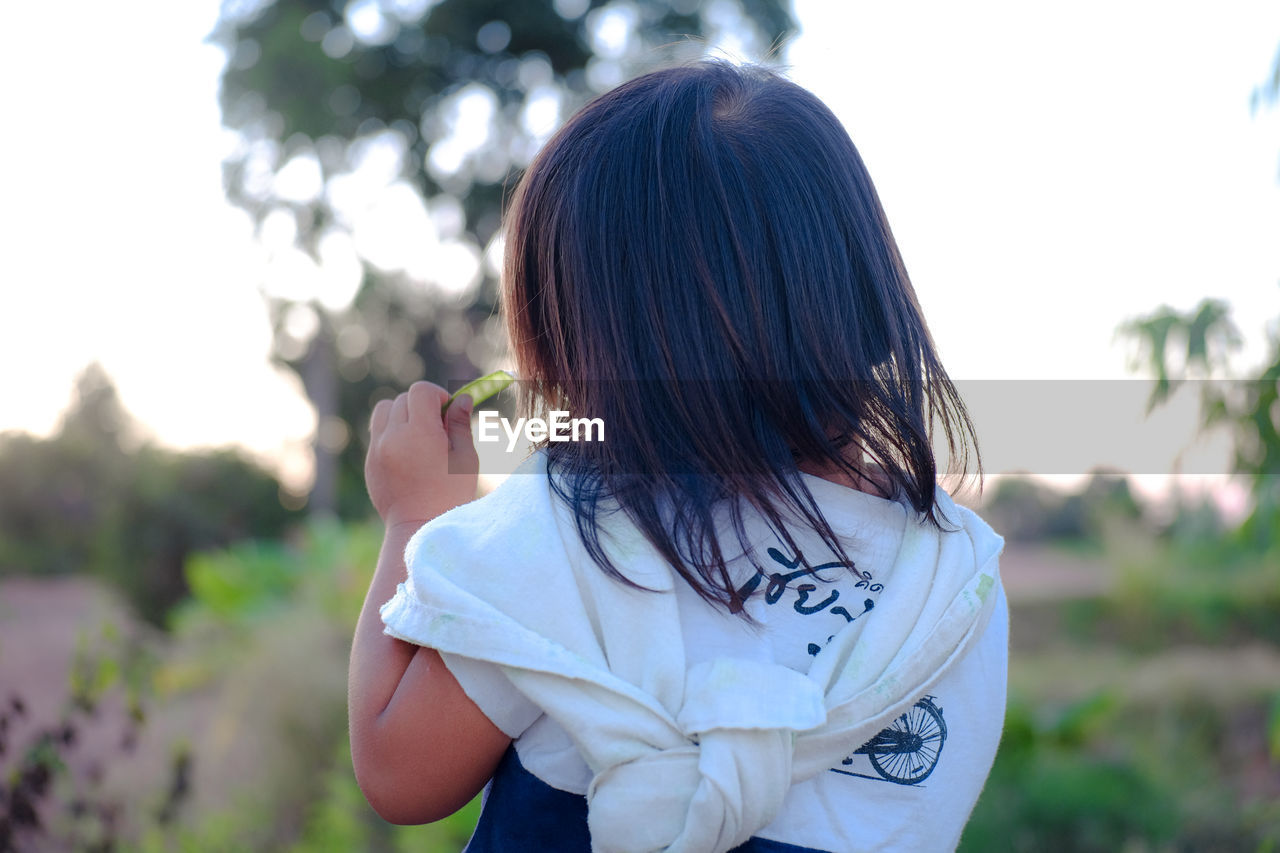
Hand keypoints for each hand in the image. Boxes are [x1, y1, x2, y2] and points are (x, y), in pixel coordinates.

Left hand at [365, 381, 478, 528]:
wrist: (418, 529)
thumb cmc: (450, 495)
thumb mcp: (465, 458)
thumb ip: (461, 424)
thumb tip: (462, 398)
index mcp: (420, 433)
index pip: (420, 391)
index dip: (437, 396)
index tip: (448, 412)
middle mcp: (393, 437)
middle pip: (403, 399)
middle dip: (422, 406)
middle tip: (438, 428)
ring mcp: (377, 449)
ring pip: (384, 410)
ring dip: (402, 414)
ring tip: (418, 435)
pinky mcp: (370, 462)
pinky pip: (378, 432)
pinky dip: (392, 433)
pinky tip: (408, 453)